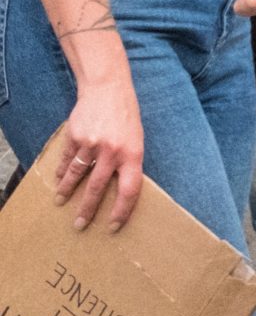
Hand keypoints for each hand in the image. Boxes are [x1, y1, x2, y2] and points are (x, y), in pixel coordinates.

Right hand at [54, 75, 144, 233]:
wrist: (108, 88)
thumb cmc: (127, 116)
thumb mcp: (136, 138)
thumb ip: (128, 162)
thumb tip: (119, 189)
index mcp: (133, 154)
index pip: (130, 190)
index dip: (122, 211)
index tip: (113, 226)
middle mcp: (112, 151)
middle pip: (97, 188)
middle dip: (87, 210)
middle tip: (80, 225)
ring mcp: (91, 144)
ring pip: (77, 175)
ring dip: (67, 191)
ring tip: (60, 202)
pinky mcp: (75, 137)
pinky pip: (67, 159)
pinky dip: (62, 170)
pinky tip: (59, 178)